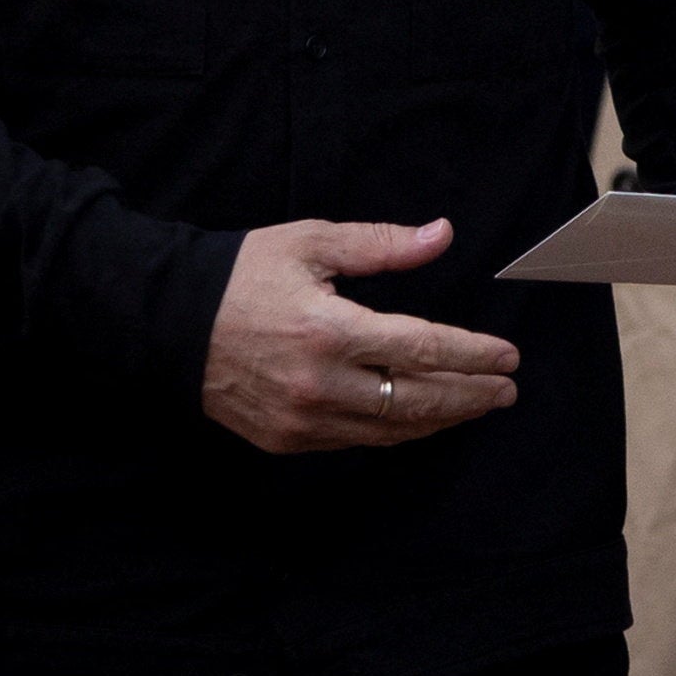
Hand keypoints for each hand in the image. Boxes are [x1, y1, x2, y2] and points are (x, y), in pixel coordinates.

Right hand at [200, 219, 520, 453]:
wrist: (167, 322)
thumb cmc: (241, 274)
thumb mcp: (312, 242)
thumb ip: (382, 244)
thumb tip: (441, 235)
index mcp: (329, 330)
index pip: (422, 349)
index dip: (472, 355)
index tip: (507, 356)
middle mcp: (318, 382)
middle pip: (416, 399)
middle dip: (470, 395)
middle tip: (506, 390)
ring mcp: (301, 418)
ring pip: (391, 429)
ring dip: (441, 419)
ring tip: (476, 405)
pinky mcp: (286, 438)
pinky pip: (357, 440)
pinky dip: (397, 430)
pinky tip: (421, 418)